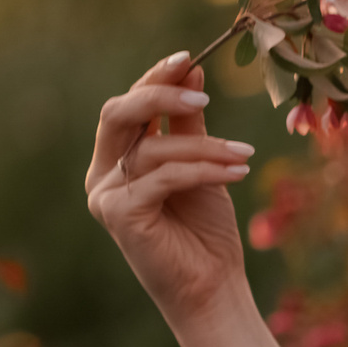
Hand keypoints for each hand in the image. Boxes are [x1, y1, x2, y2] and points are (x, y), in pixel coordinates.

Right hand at [84, 52, 258, 328]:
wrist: (213, 288)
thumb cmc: (205, 230)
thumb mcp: (201, 165)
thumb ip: (189, 123)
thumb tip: (191, 71)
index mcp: (116, 158)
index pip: (128, 107)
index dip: (155, 79)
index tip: (189, 58)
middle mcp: (102, 174)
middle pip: (119, 114)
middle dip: (160, 95)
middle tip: (202, 96)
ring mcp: (106, 195)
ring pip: (151, 148)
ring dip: (204, 147)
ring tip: (245, 155)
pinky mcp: (119, 215)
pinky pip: (163, 177)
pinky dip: (203, 169)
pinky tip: (238, 170)